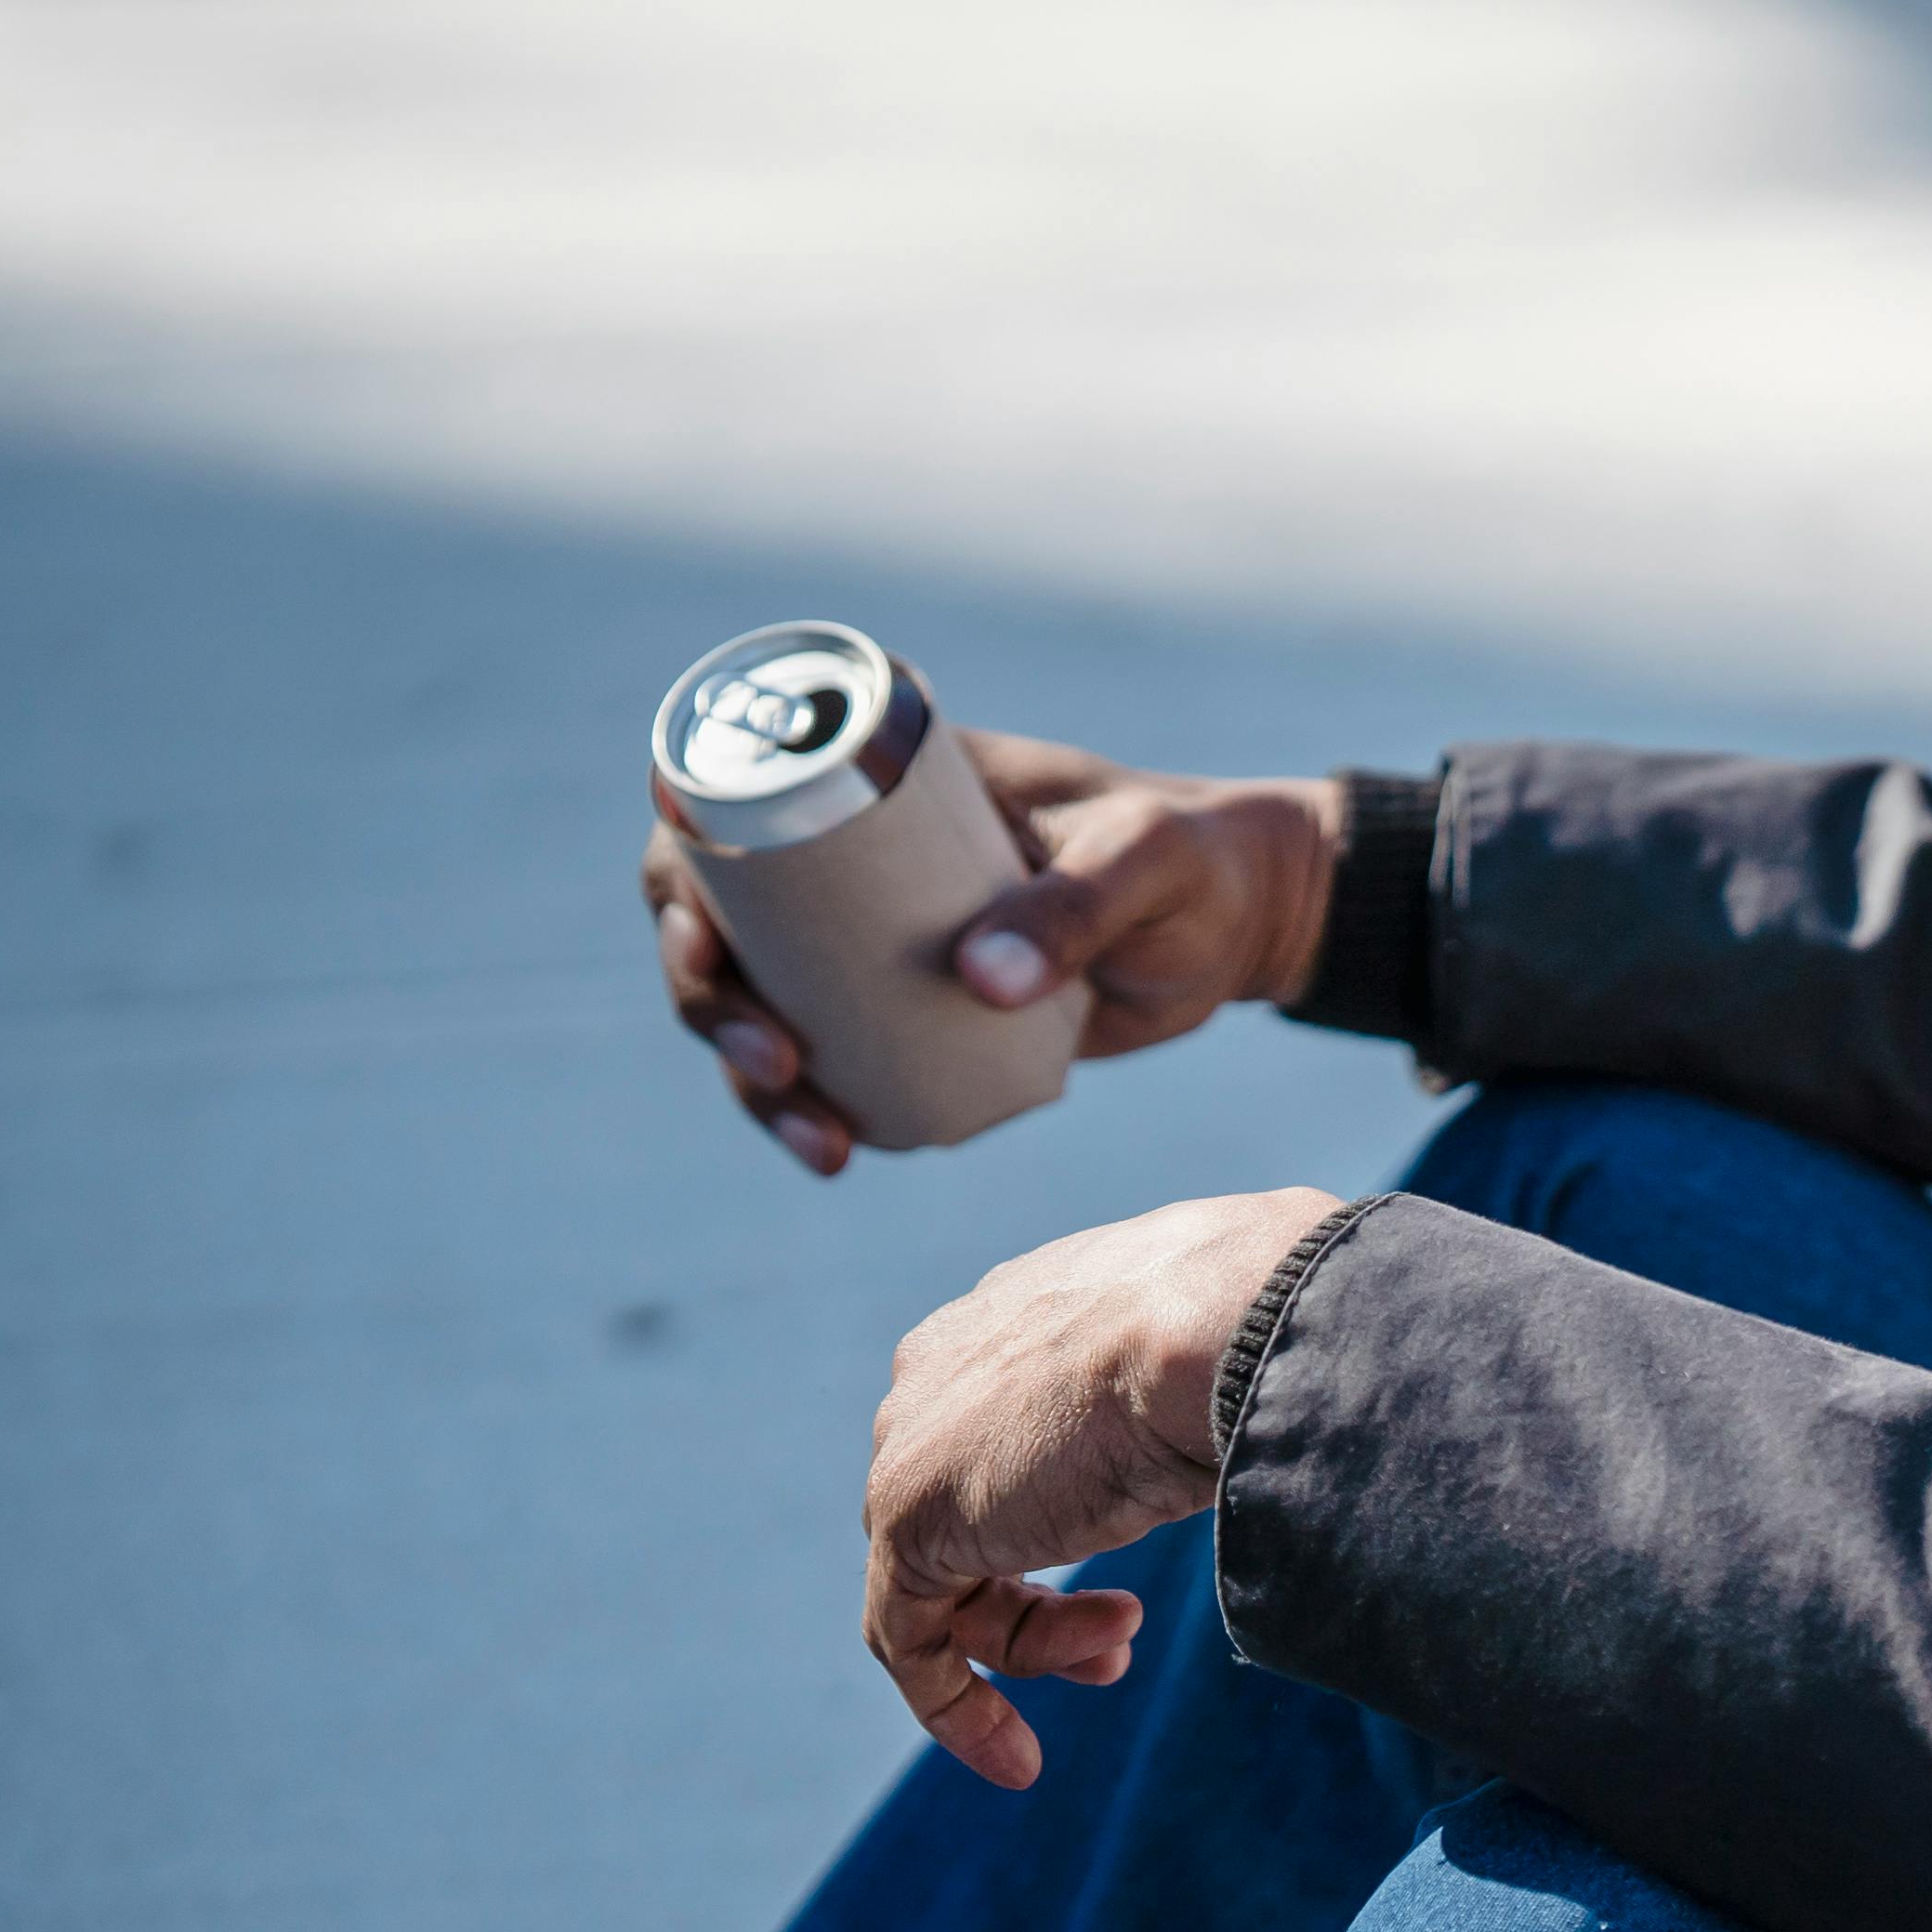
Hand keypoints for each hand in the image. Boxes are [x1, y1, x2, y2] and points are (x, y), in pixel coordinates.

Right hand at [650, 735, 1346, 1175]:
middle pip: (724, 923)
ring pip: (766, 1002)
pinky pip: (833, 1056)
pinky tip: (838, 1151)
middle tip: (776, 1063)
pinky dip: (815, 1106)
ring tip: (819, 1138)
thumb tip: (977, 982)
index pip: (734, 805)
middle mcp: (860, 857)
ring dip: (756, 1076)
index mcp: (885, 780)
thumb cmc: (1200, 856)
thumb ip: (1078, 905)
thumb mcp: (1147, 860)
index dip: (680, 876)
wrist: (1250, 920)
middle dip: (712, 1001)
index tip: (705, 948)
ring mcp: (879, 937)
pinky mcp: (917, 1007)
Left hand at [859, 1189, 1346, 1787]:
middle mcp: (951, 1364)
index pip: (1009, 1440)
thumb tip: (1306, 1399)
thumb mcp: (1230, 1356)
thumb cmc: (1267, 1320)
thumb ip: (1208, 1389)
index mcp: (1020, 1313)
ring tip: (1123, 1645)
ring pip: (948, 1579)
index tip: (1132, 1577)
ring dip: (1039, 1643)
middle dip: (1044, 1595)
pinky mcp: (907, 1515)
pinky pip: (905, 1637)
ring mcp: (918, 1438)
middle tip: (1127, 1633)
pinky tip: (1019, 1761)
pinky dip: (956, 1706)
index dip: (1065, 1521)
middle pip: (971, 1514)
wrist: (1232, 1316)